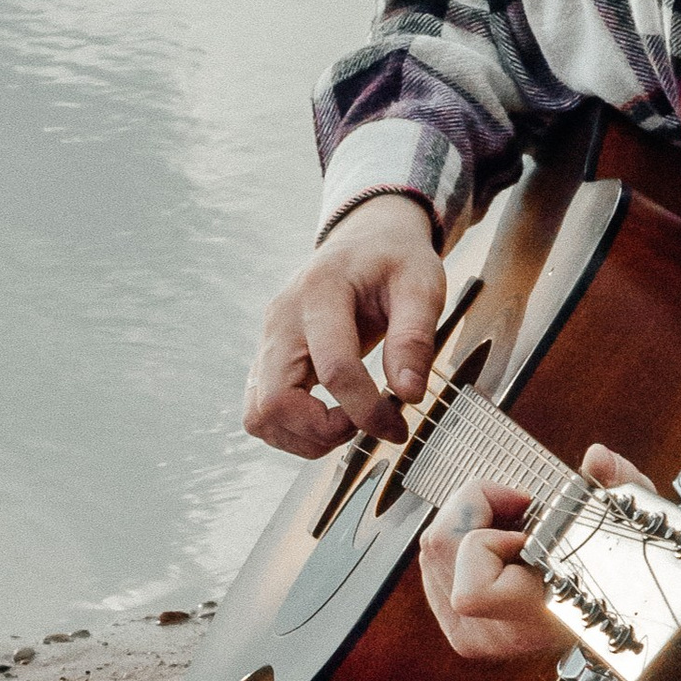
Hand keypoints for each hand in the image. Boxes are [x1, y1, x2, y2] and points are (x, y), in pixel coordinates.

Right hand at [245, 195, 444, 455]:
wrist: (362, 242)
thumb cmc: (393, 261)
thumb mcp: (421, 285)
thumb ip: (415, 337)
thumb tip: (408, 394)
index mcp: (320, 292)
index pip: (333, 367)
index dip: (367, 410)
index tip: (398, 427)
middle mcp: (282, 320)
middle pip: (274, 400)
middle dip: (322, 431)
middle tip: (363, 426)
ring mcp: (267, 341)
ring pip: (259, 416)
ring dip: (304, 437)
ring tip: (347, 425)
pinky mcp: (266, 360)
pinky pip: (261, 412)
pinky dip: (293, 431)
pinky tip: (329, 420)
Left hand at [417, 443, 649, 663]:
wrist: (610, 620)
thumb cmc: (618, 570)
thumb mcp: (627, 520)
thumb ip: (617, 484)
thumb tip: (596, 459)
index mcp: (535, 618)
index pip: (472, 590)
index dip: (489, 542)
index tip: (529, 529)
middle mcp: (495, 635)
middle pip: (438, 549)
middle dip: (474, 508)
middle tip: (517, 509)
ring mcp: (471, 635)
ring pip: (430, 553)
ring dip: (466, 523)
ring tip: (511, 528)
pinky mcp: (458, 628)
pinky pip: (432, 567)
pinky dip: (457, 544)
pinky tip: (495, 547)